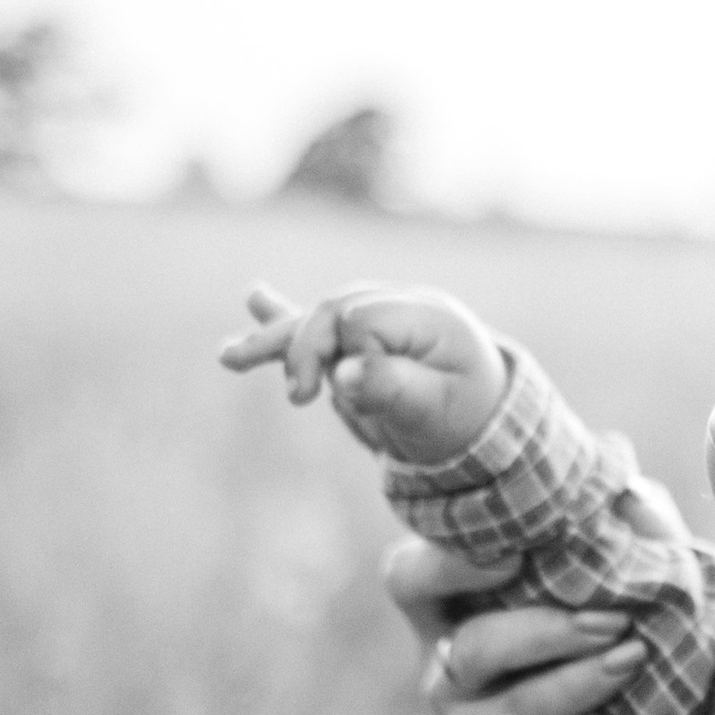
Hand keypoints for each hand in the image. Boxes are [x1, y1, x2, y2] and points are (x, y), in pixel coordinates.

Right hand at [218, 280, 508, 465]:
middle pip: (331, 311)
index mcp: (425, 314)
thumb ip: (393, 387)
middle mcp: (397, 306)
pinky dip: (283, 324)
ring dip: (274, 338)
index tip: (352, 399)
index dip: (348, 357)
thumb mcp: (436, 408)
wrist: (484, 416)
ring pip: (315, 318)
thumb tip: (342, 374)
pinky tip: (255, 298)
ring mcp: (375, 318)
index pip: (362, 320)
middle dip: (304, 350)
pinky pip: (315, 326)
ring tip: (229, 357)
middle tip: (297, 397)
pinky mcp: (358, 339)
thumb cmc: (465, 413)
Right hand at [385, 538, 678, 714]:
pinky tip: (625, 662)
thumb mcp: (646, 566)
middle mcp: (444, 630)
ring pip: (469, 650)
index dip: (447, 523)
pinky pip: (515, 711)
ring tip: (618, 625)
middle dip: (459, 564)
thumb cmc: (646, 633)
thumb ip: (631, 521)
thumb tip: (620, 471)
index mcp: (466, 576)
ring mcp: (457, 694)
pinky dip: (573, 683)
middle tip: (526, 558)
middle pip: (408, 580)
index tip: (511, 525)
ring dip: (548, 630)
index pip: (426, 530)